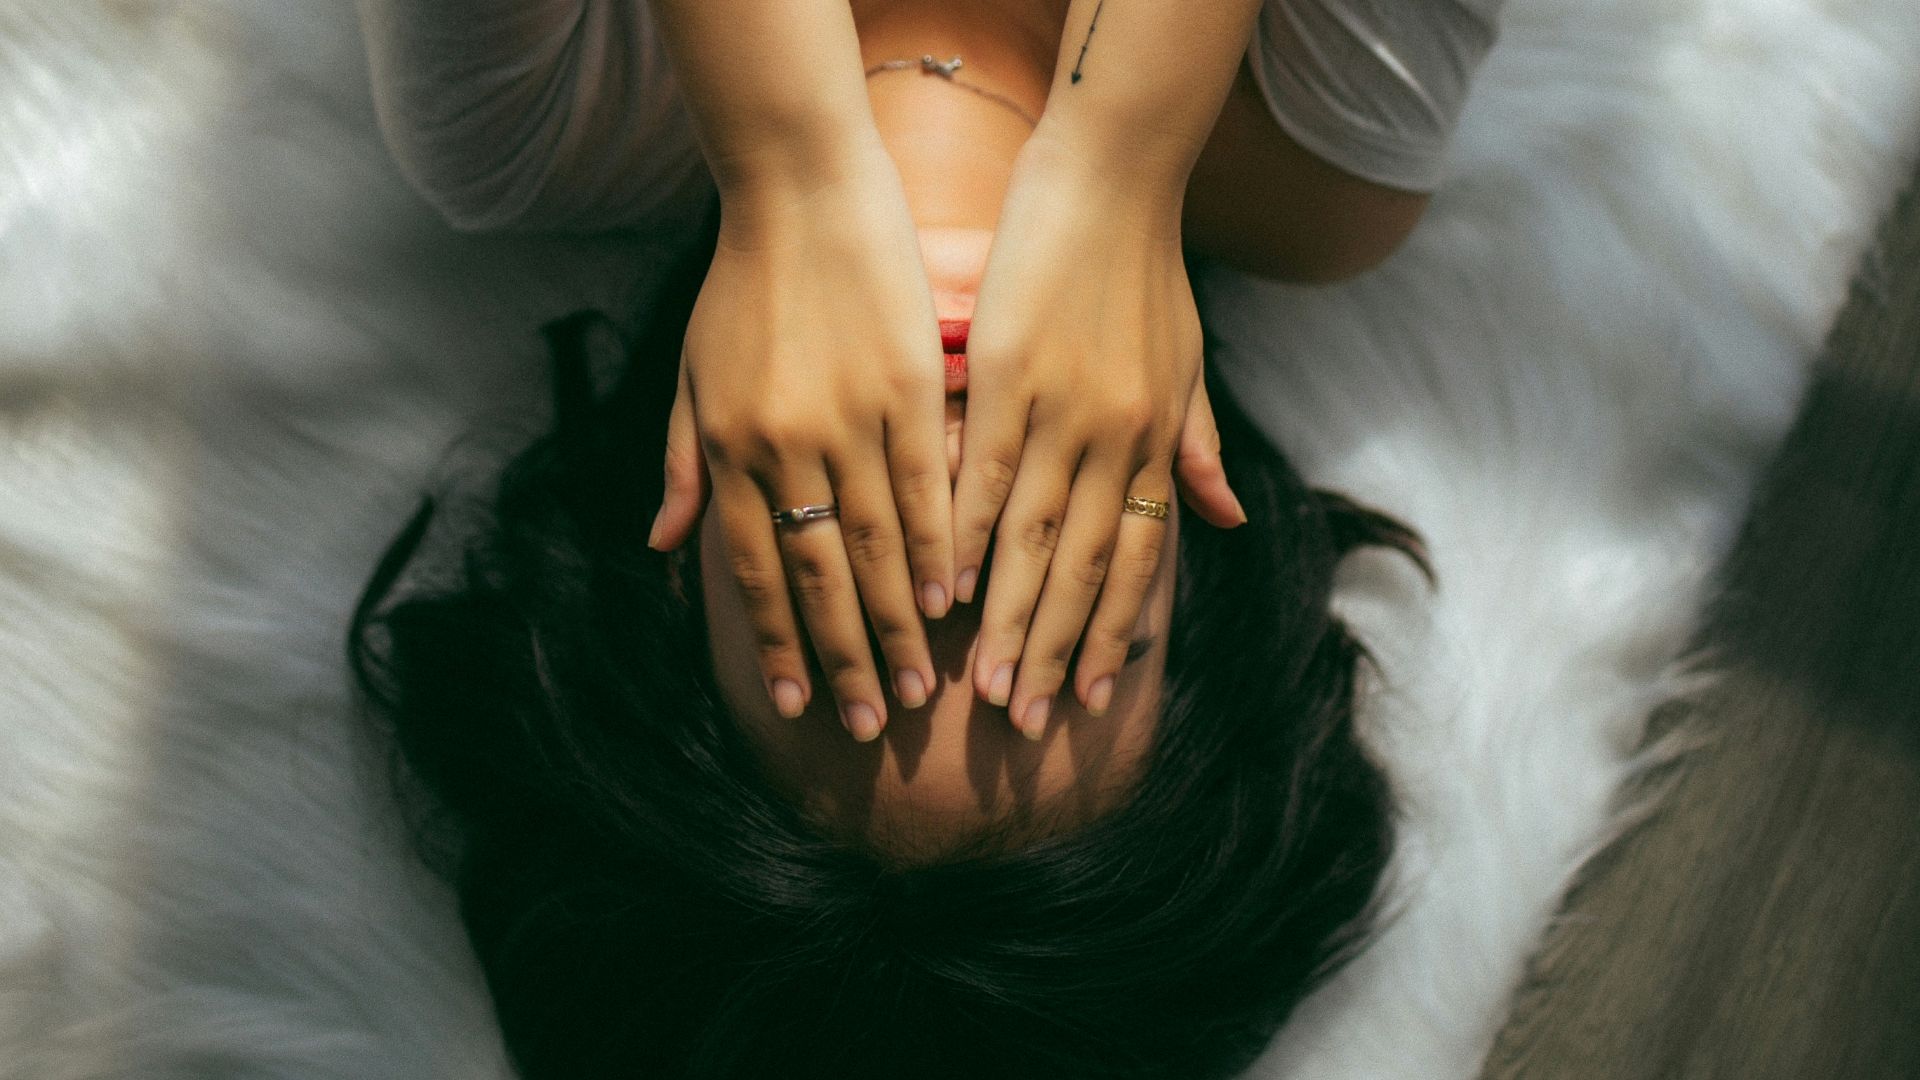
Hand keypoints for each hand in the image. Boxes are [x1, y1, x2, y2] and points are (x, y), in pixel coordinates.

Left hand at [648, 151, 950, 741]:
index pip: (751, 570)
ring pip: (876, 544)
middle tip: (873, 725)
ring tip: (920, 684)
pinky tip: (952, 597)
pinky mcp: (905, 387)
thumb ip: (683, 465)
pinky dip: (938, 546)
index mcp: (728, 447)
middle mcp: (784, 445)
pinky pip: (924, 485)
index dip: (774, 640)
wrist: (799, 191)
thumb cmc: (741, 285)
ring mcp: (848, 418)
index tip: (793, 703)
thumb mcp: (691, 376)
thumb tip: (667, 551)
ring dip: (898, 621)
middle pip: (818, 575)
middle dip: (843, 658)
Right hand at [956, 138, 1244, 738]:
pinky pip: (983, 473)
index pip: (1135, 561)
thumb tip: (1228, 521)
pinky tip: (940, 585)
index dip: (1113, 634)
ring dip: (1006, 618)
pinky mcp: (1009, 376)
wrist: (1115, 175)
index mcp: (1155, 441)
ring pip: (1033, 539)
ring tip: (981, 686)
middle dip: (1056, 651)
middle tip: (1027, 723)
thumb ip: (1199, 446)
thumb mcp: (1189, 364)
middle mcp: (1116, 440)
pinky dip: (962, 534)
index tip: (1090, 700)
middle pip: (1084, 569)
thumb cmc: (1148, 268)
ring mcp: (1062, 411)